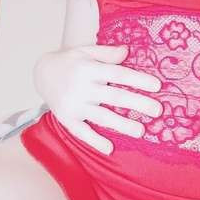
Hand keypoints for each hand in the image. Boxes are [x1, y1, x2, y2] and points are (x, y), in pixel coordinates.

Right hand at [34, 44, 162, 154]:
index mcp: (89, 69)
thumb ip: (107, 53)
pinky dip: (94, 141)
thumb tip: (127, 51)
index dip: (138, 80)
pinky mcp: (67, 119)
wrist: (41, 73)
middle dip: (137, 104)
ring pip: (102, 116)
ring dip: (122, 125)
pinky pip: (81, 132)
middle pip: (114, 96)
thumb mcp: (86, 51)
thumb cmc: (71, 62)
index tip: (157, 86)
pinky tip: (109, 148)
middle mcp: (82, 87)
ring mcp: (74, 105)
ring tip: (141, 131)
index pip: (118, 74)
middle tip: (157, 111)